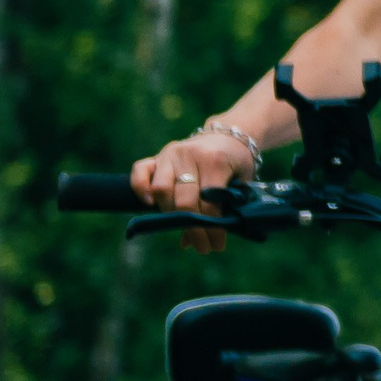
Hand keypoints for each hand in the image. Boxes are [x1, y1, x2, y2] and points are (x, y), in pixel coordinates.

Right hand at [130, 130, 258, 254]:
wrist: (231, 135)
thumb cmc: (237, 163)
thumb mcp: (240, 183)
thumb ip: (222, 209)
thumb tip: (190, 243)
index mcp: (215, 161)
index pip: (209, 203)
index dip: (211, 228)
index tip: (217, 245)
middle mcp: (190, 155)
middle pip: (184, 201)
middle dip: (193, 229)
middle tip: (203, 246)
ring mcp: (171, 153)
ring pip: (161, 189)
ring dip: (169, 214)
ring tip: (183, 226)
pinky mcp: (157, 155)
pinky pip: (140, 171)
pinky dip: (140, 189)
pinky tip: (150, 204)